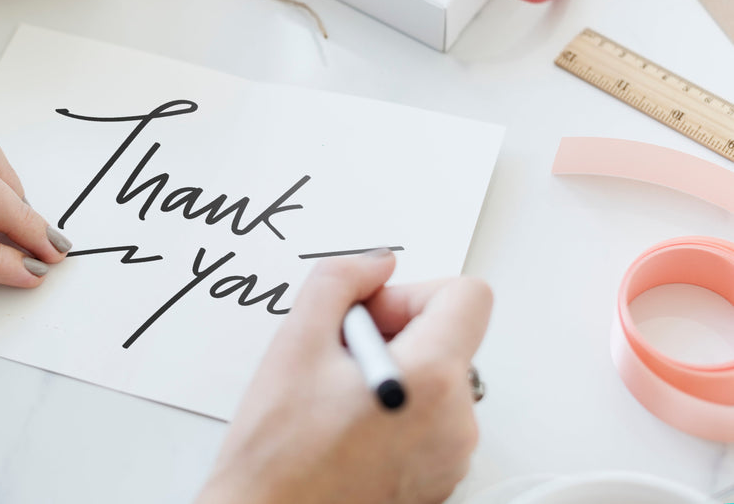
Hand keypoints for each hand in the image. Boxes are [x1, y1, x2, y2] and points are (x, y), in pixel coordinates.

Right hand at [197, 251, 491, 503]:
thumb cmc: (278, 453)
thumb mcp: (295, 340)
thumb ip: (340, 280)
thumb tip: (375, 265)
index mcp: (431, 379)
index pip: (468, 296)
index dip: (414, 292)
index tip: (373, 313)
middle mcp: (456, 422)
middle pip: (449, 338)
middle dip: (395, 332)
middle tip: (338, 357)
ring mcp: (451, 457)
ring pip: (438, 378)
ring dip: (394, 371)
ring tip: (338, 397)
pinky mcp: (439, 480)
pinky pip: (432, 419)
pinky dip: (398, 409)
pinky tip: (348, 425)